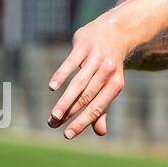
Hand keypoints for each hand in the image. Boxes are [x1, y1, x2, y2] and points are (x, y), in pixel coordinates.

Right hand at [47, 24, 126, 138]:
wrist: (114, 31)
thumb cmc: (109, 65)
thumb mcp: (109, 84)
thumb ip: (103, 108)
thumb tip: (100, 133)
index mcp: (116, 85)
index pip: (97, 108)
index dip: (82, 122)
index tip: (67, 135)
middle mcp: (108, 72)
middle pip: (86, 97)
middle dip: (69, 114)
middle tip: (53, 125)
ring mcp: (96, 58)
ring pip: (78, 83)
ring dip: (65, 101)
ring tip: (53, 115)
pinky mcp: (84, 46)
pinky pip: (71, 63)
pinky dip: (61, 75)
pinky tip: (52, 87)